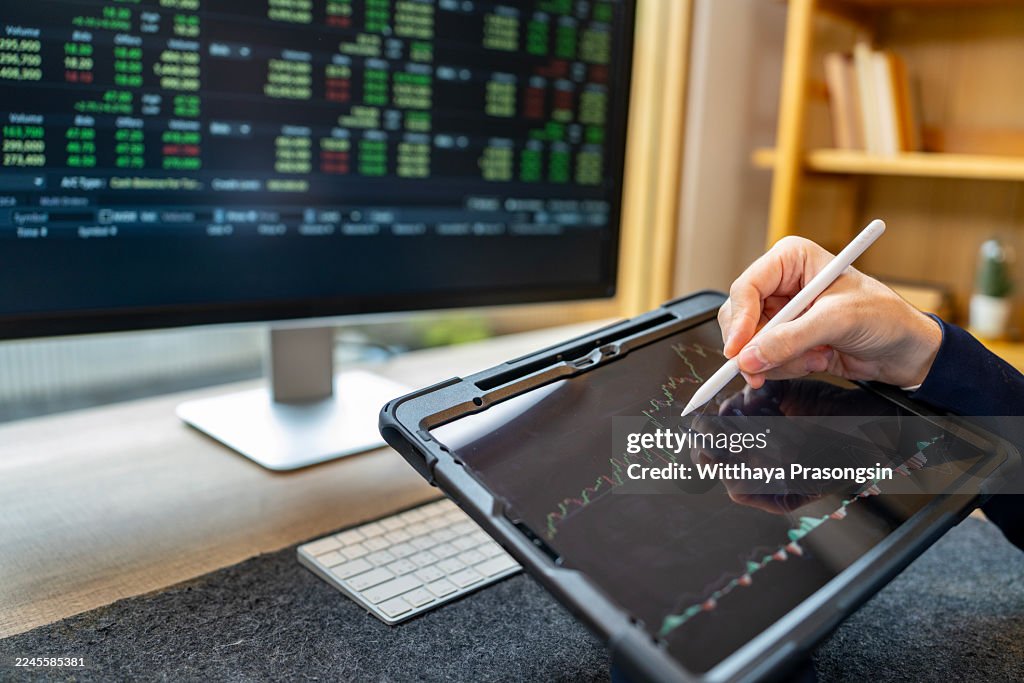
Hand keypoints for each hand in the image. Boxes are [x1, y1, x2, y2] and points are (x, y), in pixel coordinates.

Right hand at [719, 236, 942, 389]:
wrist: (907, 349)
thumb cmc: (886, 317)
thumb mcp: (837, 320)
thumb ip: (790, 339)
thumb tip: (750, 356)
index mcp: (791, 260)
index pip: (746, 287)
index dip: (739, 320)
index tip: (738, 349)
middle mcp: (782, 284)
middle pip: (741, 318)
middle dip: (759, 346)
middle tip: (767, 366)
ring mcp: (783, 314)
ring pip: (751, 344)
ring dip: (780, 359)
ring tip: (816, 356)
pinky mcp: (787, 339)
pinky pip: (765, 359)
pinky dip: (787, 367)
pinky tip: (817, 359)